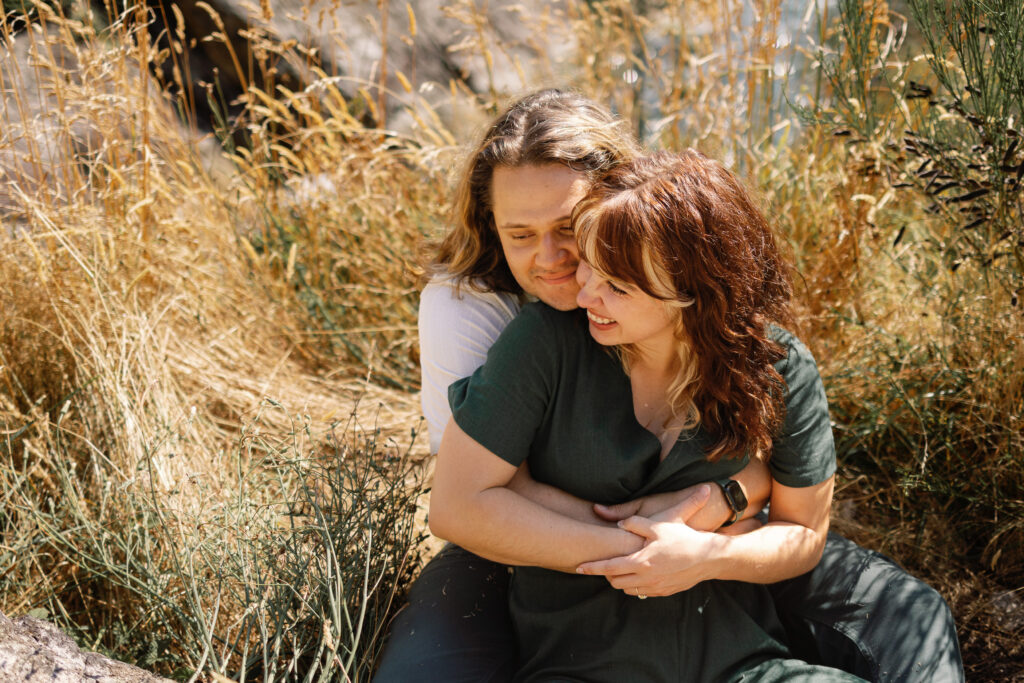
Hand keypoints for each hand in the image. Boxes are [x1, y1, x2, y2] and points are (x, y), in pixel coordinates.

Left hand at [576, 487, 727, 596]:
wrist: (708, 557)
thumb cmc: (683, 538)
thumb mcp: (658, 525)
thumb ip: (635, 523)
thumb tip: (619, 523)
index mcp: (640, 562)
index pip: (608, 567)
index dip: (591, 567)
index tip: (578, 567)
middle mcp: (645, 578)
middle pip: (615, 581)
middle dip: (607, 573)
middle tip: (607, 562)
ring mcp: (655, 587)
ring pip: (627, 589)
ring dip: (621, 580)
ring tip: (624, 566)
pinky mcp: (664, 592)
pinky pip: (642, 592)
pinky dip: (636, 584)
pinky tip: (640, 572)